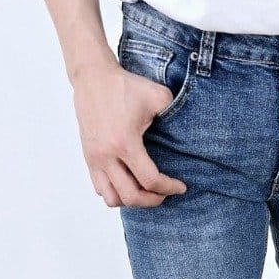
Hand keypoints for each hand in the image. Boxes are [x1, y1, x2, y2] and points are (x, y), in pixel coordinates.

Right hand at [72, 54, 187, 206]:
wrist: (93, 78)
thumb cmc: (126, 86)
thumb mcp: (158, 96)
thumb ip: (176, 114)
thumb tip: (190, 133)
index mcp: (125, 143)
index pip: (150, 180)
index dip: (169, 188)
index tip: (181, 186)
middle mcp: (106, 156)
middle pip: (131, 197)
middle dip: (152, 200)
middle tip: (165, 193)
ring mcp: (94, 159)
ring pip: (112, 198)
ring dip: (131, 200)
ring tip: (146, 191)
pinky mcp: (88, 157)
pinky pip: (100, 188)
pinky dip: (116, 192)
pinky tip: (130, 182)